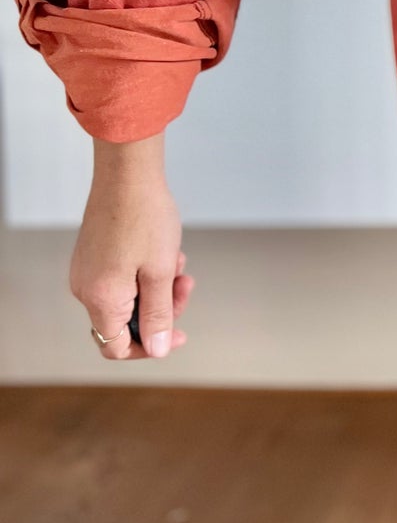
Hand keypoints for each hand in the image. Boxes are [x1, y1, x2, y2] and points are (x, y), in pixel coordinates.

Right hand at [72, 135, 194, 359]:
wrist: (128, 174)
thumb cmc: (145, 218)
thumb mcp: (160, 273)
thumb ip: (158, 315)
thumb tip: (158, 349)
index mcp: (100, 298)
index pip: (117, 346)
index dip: (150, 347)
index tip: (178, 334)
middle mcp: (85, 288)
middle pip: (125, 321)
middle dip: (161, 308)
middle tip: (184, 285)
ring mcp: (87, 270)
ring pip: (128, 297)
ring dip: (157, 286)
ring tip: (176, 261)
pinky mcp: (93, 255)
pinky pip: (121, 278)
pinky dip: (146, 272)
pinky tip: (164, 251)